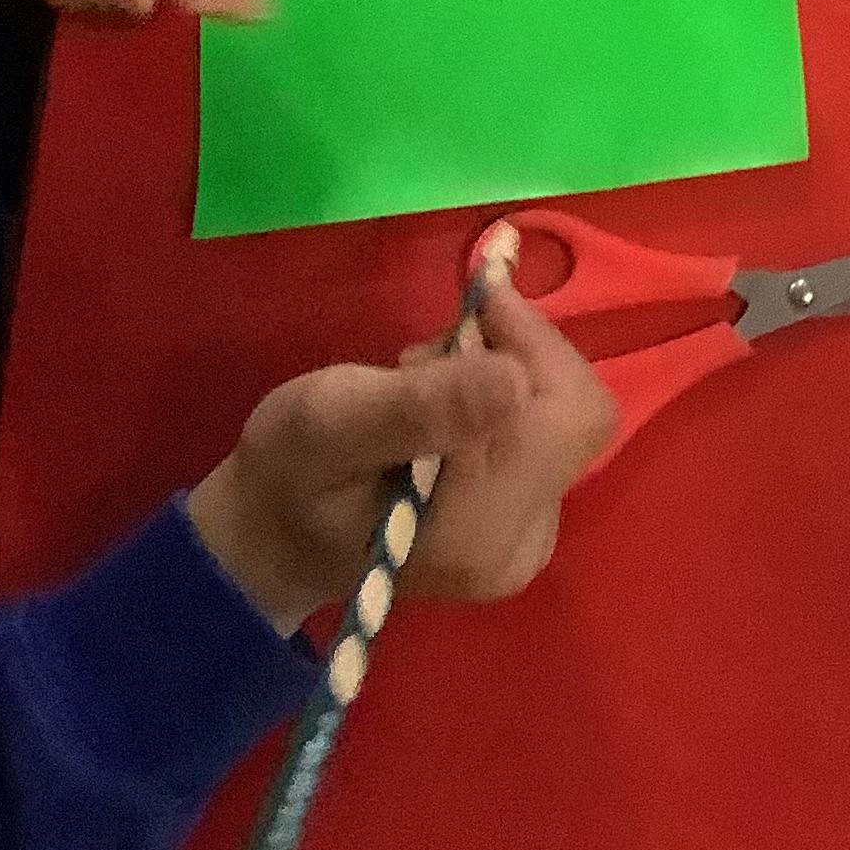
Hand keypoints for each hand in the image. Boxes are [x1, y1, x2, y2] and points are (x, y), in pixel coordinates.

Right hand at [184, 270, 616, 634]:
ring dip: (508, 376)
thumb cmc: (291, 474)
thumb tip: (514, 379)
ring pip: (563, 419)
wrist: (275, 538)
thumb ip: (418, 407)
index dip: (530, 341)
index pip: (567, 408)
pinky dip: (508, 405)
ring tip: (425, 384)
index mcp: (482, 529)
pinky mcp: (525, 528)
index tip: (471, 304)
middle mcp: (522, 546)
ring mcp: (528, 543)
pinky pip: (547, 439)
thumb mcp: (329, 423)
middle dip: (516, 356)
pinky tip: (446, 413)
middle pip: (574, 412)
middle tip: (435, 351)